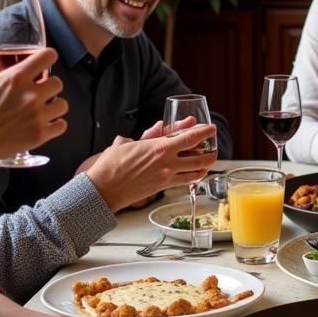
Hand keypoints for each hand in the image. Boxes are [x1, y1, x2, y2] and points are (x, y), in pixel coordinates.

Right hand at [0, 47, 66, 167]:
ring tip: (42, 111)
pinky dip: (55, 125)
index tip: (46, 62)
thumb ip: (1, 73)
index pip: (48, 56)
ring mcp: (37, 115)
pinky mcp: (40, 134)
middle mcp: (30, 94)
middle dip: (49, 87)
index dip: (48, 58)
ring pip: (63, 104)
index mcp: (16, 77)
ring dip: (54, 107)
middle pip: (58, 83)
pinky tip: (45, 124)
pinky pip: (62, 125)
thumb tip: (12, 69)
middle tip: (39, 93)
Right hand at [86, 123, 218, 212]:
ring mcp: (167, 176)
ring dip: (206, 165)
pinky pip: (186, 181)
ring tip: (210, 160)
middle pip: (199, 156)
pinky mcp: (164, 187)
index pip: (190, 138)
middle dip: (210, 151)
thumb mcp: (126, 143)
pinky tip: (197, 173)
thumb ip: (147, 135)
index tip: (211, 128)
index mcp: (159, 147)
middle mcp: (167, 162)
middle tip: (214, 146)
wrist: (104, 189)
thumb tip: (158, 127)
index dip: (204, 132)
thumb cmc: (111, 165)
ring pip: (196, 171)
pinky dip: (195, 176)